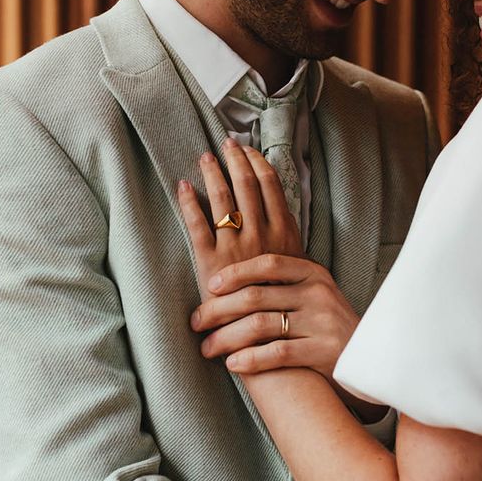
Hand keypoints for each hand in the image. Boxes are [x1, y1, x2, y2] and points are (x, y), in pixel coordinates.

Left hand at [177, 138, 302, 299]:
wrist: (271, 337)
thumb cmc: (285, 303)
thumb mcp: (298, 267)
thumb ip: (288, 240)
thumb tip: (280, 214)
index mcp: (284, 233)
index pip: (270, 186)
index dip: (258, 163)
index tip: (248, 150)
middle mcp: (261, 235)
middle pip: (246, 185)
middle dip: (235, 159)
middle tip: (225, 143)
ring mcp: (235, 247)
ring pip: (222, 199)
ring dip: (213, 173)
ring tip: (204, 157)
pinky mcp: (211, 262)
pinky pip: (197, 225)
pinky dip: (189, 203)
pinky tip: (183, 187)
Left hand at [191, 253, 358, 382]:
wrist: (370, 361)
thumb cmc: (331, 328)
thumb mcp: (316, 295)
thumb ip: (285, 284)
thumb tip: (231, 279)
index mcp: (314, 274)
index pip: (268, 264)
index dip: (236, 272)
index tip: (210, 285)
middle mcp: (318, 294)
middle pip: (256, 295)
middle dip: (218, 309)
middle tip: (196, 322)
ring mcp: (321, 322)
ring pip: (260, 325)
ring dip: (226, 337)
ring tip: (207, 348)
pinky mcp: (323, 352)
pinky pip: (276, 353)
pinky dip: (249, 359)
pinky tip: (232, 364)